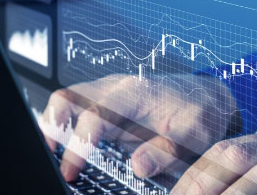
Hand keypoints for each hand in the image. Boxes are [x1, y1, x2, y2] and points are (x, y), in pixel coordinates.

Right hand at [41, 74, 237, 181]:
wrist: (207, 97)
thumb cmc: (200, 113)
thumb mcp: (192, 137)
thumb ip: (165, 152)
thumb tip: (137, 167)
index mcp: (137, 93)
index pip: (96, 113)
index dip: (80, 142)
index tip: (72, 170)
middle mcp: (116, 88)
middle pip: (68, 97)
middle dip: (51, 127)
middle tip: (49, 159)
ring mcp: (108, 93)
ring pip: (66, 101)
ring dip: (53, 127)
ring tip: (52, 158)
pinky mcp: (106, 104)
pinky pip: (75, 109)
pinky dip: (64, 128)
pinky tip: (65, 152)